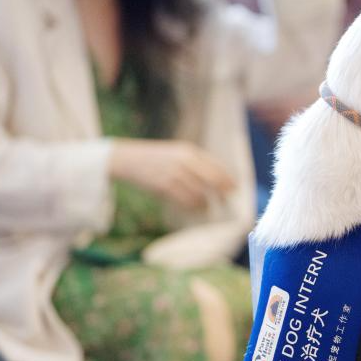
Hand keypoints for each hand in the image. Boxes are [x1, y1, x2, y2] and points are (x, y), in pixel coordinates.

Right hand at [109, 139, 235, 210]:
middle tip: (227, 200)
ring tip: (207, 207)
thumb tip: (215, 180)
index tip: (234, 188)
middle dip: (222, 191)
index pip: (216, 166)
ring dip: (206, 202)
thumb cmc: (154, 158)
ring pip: (200, 192)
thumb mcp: (176, 154)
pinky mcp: (164, 185)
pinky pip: (185, 199)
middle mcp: (184, 160)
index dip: (227, 178)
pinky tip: (197, 208)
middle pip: (212, 179)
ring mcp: (174, 173)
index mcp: (189, 151)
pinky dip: (193, 206)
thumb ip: (194, 164)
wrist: (126, 158)